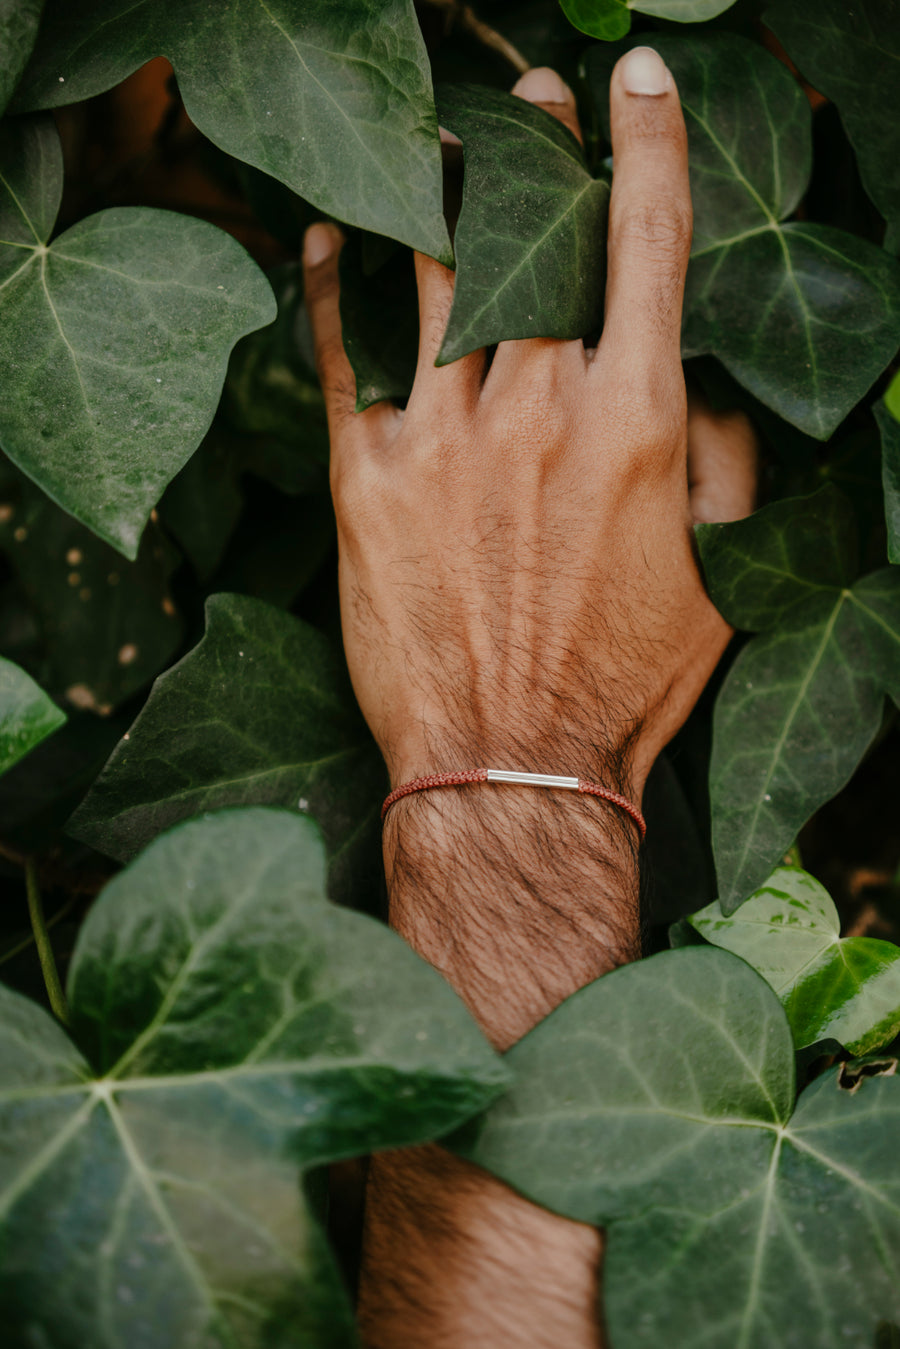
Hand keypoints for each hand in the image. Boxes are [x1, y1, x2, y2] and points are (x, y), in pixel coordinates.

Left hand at [302, 48, 756, 805]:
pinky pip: (342, 352)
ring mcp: (441, 435)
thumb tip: (704, 380)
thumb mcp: (723, 574)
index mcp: (635, 420)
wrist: (509, 769)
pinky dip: (331, 284)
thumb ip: (726, 458)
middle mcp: (535, 406)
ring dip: (438, 196)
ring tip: (435, 153)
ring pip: (433, 275)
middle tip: (528, 104)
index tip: (633, 79)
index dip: (646, 142)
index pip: (647, 241)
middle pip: (531, 238)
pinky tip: (327, 238)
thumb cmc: (623, 680)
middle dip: (534, 153)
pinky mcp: (364, 477)